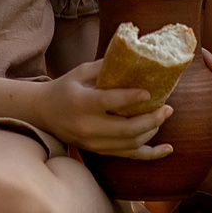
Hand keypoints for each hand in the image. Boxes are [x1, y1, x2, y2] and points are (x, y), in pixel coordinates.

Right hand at [35, 59, 175, 158]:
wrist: (43, 113)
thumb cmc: (64, 88)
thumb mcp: (81, 72)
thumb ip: (106, 66)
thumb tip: (135, 56)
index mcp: (80, 103)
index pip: (108, 102)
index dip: (130, 99)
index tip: (149, 92)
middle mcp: (87, 126)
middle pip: (125, 129)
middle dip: (151, 119)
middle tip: (167, 107)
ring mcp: (93, 143)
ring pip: (130, 144)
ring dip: (152, 131)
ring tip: (164, 115)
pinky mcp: (99, 151)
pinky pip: (129, 156)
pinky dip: (150, 153)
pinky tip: (167, 148)